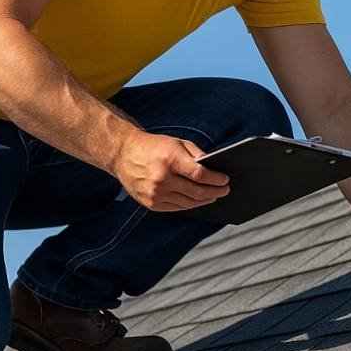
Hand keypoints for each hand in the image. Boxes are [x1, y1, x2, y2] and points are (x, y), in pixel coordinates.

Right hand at [112, 132, 230, 211]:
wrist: (124, 154)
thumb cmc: (154, 146)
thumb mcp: (177, 142)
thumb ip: (197, 155)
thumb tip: (214, 169)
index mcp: (170, 160)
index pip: (200, 175)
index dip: (216, 179)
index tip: (226, 180)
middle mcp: (162, 179)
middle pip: (197, 192)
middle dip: (215, 192)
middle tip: (224, 190)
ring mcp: (155, 194)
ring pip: (188, 203)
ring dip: (204, 200)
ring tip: (213, 196)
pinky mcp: (151, 203)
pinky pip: (177, 207)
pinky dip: (190, 204)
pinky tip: (198, 200)